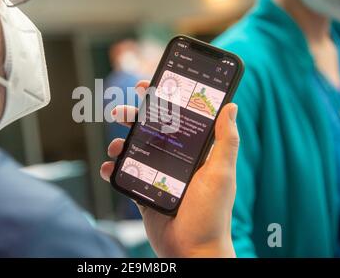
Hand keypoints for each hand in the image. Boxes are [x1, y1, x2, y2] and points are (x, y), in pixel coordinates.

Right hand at [100, 81, 238, 257]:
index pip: (177, 119)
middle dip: (134, 117)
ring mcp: (158, 175)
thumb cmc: (211, 215)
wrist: (191, 251)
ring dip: (120, 142)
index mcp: (194, 152)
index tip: (148, 86)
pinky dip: (113, 170)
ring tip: (114, 145)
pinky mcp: (144, 191)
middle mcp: (175, 160)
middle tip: (120, 111)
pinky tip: (108, 168)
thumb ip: (226, 140)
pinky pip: (125, 175)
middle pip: (150, 130)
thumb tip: (231, 106)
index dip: (162, 100)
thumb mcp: (221, 174)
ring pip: (134, 149)